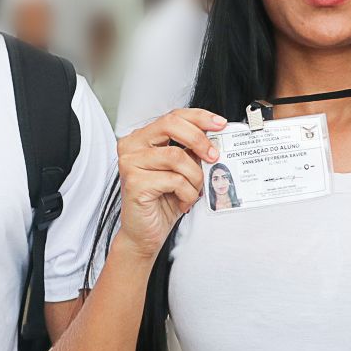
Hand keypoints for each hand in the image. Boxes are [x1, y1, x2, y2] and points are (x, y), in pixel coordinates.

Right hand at [115, 109, 225, 259]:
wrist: (145, 233)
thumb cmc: (162, 202)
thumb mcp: (181, 171)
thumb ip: (191, 152)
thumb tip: (215, 140)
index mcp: (142, 138)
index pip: (172, 116)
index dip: (199, 117)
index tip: (219, 124)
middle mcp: (132, 146)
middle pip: (171, 125)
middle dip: (199, 140)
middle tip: (213, 156)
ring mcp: (130, 163)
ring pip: (177, 156)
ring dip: (194, 176)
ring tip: (193, 190)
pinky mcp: (135, 182)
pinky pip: (174, 180)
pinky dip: (187, 193)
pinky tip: (183, 201)